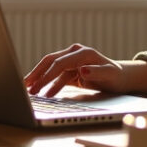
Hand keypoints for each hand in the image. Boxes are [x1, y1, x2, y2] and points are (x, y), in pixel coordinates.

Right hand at [24, 44, 140, 96]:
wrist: (120, 77)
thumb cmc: (116, 76)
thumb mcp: (110, 75)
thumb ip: (97, 72)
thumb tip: (82, 70)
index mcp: (82, 52)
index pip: (60, 63)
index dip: (48, 74)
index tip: (38, 85)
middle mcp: (74, 53)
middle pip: (50, 62)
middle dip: (37, 74)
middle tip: (25, 86)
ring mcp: (71, 61)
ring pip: (50, 68)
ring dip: (40, 79)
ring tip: (30, 90)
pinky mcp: (70, 69)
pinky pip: (56, 76)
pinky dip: (48, 84)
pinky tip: (42, 93)